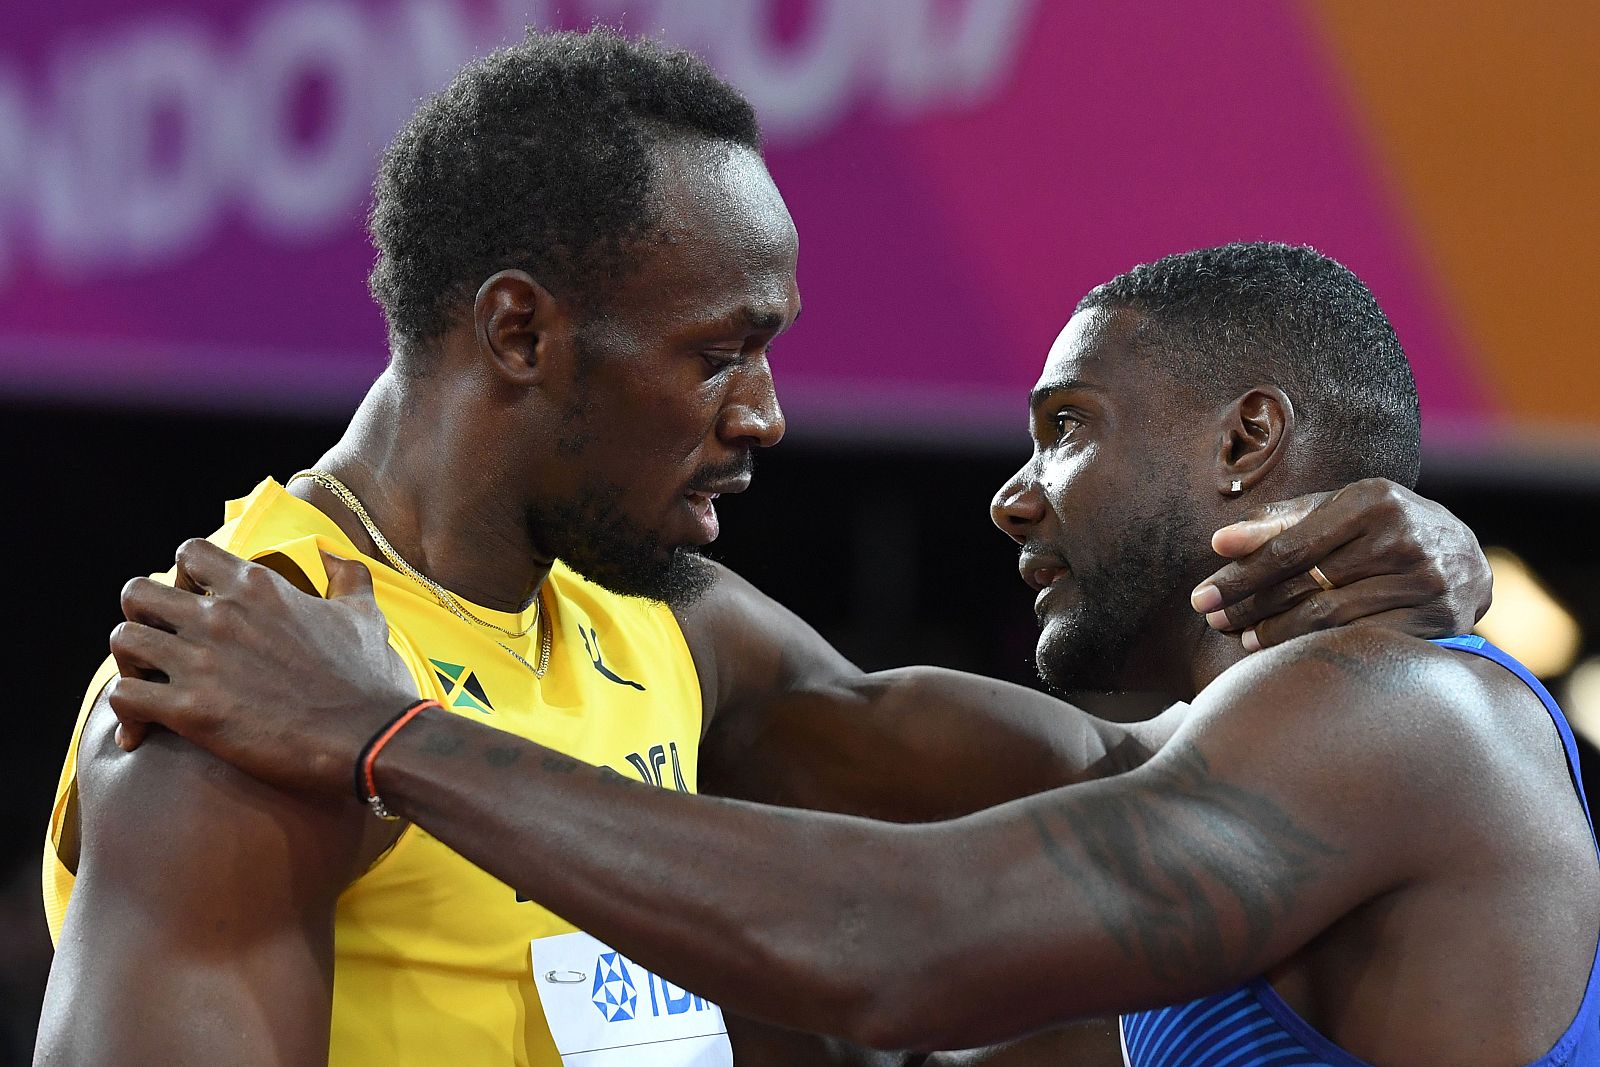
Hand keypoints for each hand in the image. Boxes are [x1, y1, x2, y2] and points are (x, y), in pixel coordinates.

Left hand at [107, 539, 416, 797]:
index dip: (182, 577)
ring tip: (149, 685)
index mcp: (259, 586)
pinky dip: (126, 714)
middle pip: (137, 592)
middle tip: (162, 645)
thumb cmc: (369, 678)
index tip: (195, 603)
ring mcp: (203, 662)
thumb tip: (332, 554)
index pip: (188, 553)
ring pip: (123, 639)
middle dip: (143, 617)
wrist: (370, 737)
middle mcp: (222, 615)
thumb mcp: (365, 614)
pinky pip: (123, 696)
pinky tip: (143, 731)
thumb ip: (347, 575)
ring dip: (129, 663)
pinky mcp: (192, 711)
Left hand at [1189, 478, 1490, 650]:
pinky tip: (1283, 654)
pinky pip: (1359, 640)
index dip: (1241, 574)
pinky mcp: (1436, 619)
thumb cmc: (1381, 528)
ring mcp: (1423, 580)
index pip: (1289, 546)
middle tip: (1210, 618)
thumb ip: (1279, 522)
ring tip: (1241, 637)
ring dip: (1275, 632)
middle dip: (1248, 604)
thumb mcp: (1336, 510)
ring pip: (1329, 616)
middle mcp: (1402, 536)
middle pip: (1305, 582)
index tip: (1201, 596)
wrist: (1465, 557)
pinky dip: (1314, 648)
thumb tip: (1220, 542)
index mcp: (1372, 500)